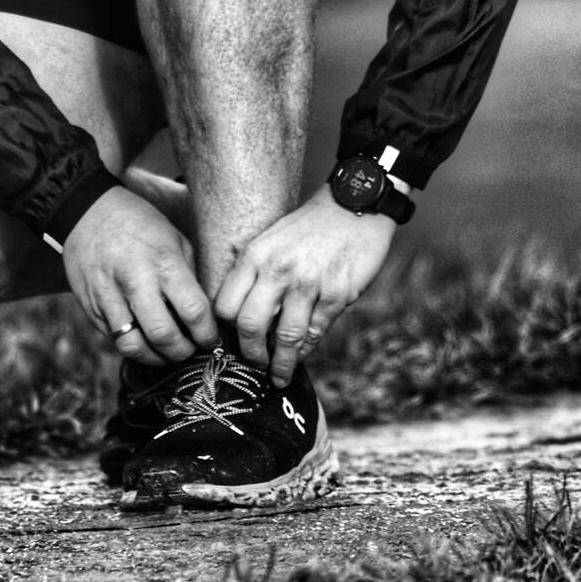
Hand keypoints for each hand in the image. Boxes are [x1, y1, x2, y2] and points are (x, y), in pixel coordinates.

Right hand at [62, 187, 217, 365]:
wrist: (87, 210)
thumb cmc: (139, 223)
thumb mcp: (174, 239)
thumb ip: (188, 277)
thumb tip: (202, 315)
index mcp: (163, 262)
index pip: (193, 312)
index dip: (207, 334)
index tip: (210, 339)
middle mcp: (135, 281)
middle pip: (163, 336)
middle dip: (182, 352)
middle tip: (189, 350)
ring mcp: (109, 295)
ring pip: (133, 346)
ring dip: (155, 358)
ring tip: (165, 353)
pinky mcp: (90, 305)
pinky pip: (113, 338)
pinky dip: (132, 346)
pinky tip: (142, 340)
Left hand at [214, 186, 396, 386]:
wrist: (354, 205)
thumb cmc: (310, 226)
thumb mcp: (270, 238)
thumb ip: (254, 270)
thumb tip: (241, 313)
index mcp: (255, 255)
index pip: (226, 304)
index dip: (226, 329)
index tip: (232, 340)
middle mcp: (277, 270)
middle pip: (249, 325)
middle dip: (250, 353)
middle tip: (254, 363)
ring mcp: (307, 283)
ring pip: (284, 337)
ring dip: (280, 363)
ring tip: (278, 375)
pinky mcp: (336, 294)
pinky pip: (315, 333)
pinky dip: (306, 350)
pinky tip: (301, 357)